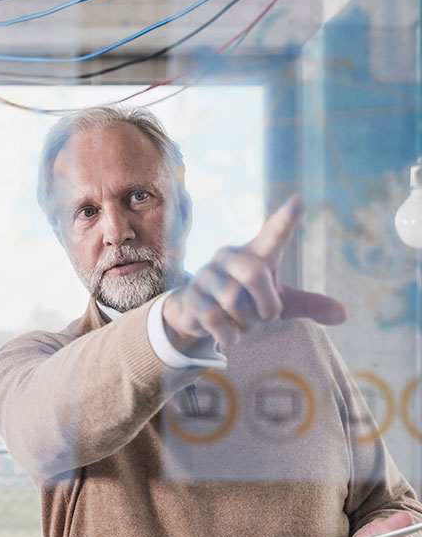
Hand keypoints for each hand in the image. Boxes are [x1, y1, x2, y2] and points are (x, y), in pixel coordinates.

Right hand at [162, 195, 345, 350]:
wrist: (195, 313)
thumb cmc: (243, 302)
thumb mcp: (276, 302)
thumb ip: (307, 305)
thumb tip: (344, 315)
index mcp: (255, 253)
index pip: (273, 234)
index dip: (285, 220)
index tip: (299, 201)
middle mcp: (229, 258)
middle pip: (254, 274)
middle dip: (266, 304)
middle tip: (265, 317)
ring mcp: (207, 276)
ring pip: (233, 301)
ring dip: (246, 323)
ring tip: (242, 324)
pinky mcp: (192, 298)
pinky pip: (215, 319)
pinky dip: (230, 335)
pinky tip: (228, 334)